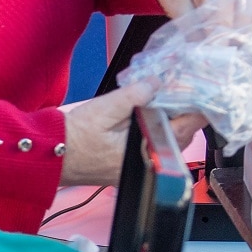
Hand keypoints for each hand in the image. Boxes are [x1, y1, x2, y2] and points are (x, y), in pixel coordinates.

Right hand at [58, 81, 204, 185]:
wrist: (46, 156)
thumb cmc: (72, 137)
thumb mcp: (106, 108)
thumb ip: (136, 95)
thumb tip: (157, 83)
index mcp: (145, 152)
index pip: (185, 129)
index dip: (198, 109)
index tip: (206, 93)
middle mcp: (145, 164)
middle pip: (181, 137)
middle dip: (187, 115)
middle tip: (188, 92)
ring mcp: (136, 168)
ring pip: (168, 143)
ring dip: (173, 123)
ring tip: (171, 101)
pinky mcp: (126, 166)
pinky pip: (153, 147)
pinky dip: (158, 131)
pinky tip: (152, 116)